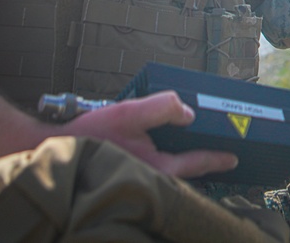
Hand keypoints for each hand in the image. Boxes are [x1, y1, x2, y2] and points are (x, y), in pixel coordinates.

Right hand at [59, 91, 237, 177]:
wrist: (56, 149)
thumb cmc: (91, 135)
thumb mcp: (129, 113)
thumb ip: (162, 108)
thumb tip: (188, 113)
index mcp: (157, 169)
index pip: (196, 164)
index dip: (217, 158)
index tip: (233, 158)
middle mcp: (151, 179)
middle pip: (186, 173)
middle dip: (202, 164)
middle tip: (219, 154)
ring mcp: (141, 179)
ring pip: (171, 174)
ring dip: (184, 163)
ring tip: (195, 151)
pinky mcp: (130, 176)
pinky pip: (156, 172)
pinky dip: (166, 162)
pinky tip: (163, 149)